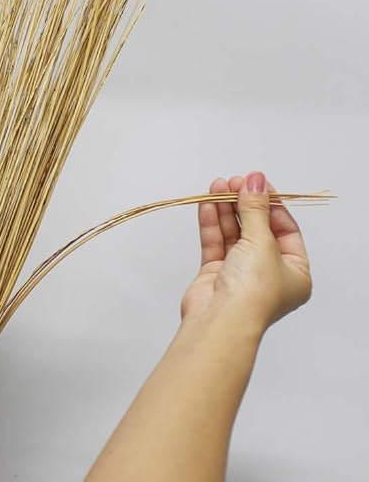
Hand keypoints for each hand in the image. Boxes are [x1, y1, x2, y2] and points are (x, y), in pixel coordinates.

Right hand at [181, 171, 311, 333]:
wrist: (221, 321)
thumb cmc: (253, 290)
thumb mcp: (262, 242)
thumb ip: (256, 209)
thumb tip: (255, 180)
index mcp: (294, 271)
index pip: (285, 229)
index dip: (271, 204)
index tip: (257, 182)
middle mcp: (268, 273)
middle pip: (257, 229)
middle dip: (245, 204)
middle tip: (235, 182)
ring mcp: (240, 273)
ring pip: (234, 234)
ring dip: (226, 209)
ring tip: (217, 186)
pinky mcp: (216, 274)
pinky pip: (215, 243)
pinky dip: (212, 223)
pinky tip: (207, 203)